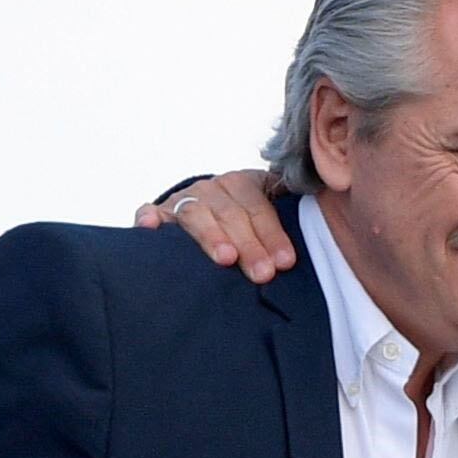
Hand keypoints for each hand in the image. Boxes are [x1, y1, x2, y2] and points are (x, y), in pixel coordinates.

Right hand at [135, 171, 295, 284]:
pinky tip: (149, 227)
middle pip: (231, 213)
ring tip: (225, 258)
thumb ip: (288, 221)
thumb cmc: (245, 229)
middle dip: (249, 244)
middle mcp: (211, 189)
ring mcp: (182, 201)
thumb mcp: (267, 219)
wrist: (204, 218)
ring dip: (211, 235)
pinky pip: (148, 213)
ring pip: (196, 213)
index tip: (284, 262)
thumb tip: (309, 241)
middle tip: (262, 273)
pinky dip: (148, 219)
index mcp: (243, 184)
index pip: (259, 207)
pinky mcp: (155, 215)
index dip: (272, 234)